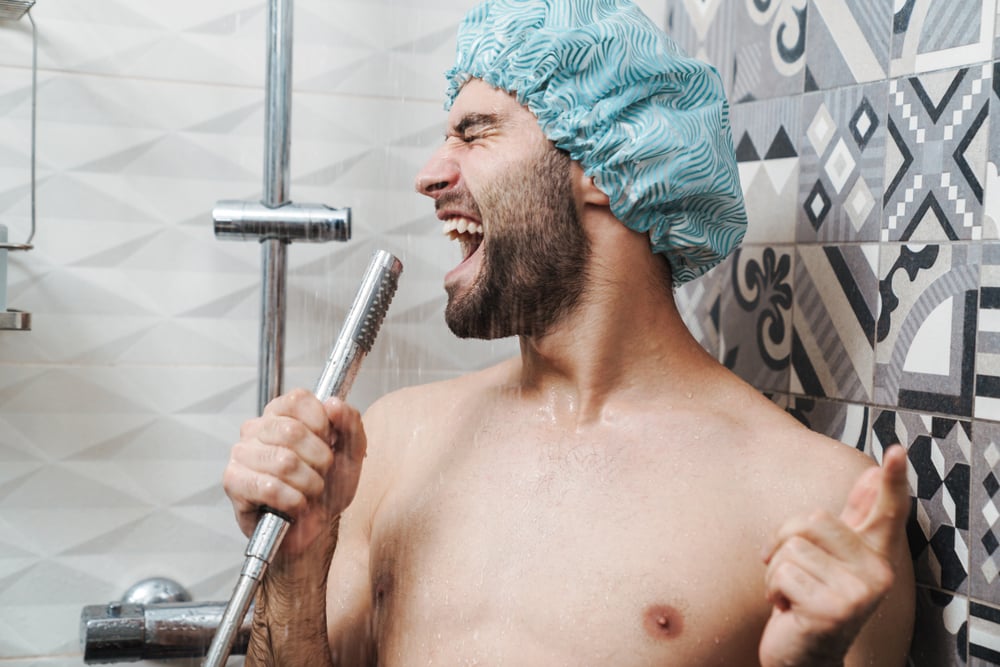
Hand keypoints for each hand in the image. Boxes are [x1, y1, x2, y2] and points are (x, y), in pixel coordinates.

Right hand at [222, 388, 367, 556]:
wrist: (316, 526)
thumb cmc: (328, 486)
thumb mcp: (351, 452)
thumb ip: (350, 422)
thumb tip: (333, 403)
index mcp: (281, 413)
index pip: (298, 399)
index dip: (322, 423)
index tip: (329, 442)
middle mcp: (256, 428)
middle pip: (292, 431)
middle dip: (319, 459)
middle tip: (320, 473)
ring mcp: (241, 454)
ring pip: (283, 462)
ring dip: (309, 483)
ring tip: (309, 491)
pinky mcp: (234, 481)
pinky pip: (269, 487)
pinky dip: (293, 500)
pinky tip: (296, 505)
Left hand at [758, 445, 909, 666]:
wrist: (805, 659)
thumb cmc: (812, 602)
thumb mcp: (832, 560)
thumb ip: (854, 520)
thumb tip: (870, 474)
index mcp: (877, 556)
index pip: (887, 511)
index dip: (892, 480)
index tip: (895, 451)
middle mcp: (877, 574)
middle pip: (810, 520)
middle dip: (784, 542)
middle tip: (790, 572)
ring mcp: (858, 594)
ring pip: (791, 548)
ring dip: (776, 573)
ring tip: (790, 595)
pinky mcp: (832, 610)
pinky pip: (782, 573)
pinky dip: (772, 590)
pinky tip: (787, 610)